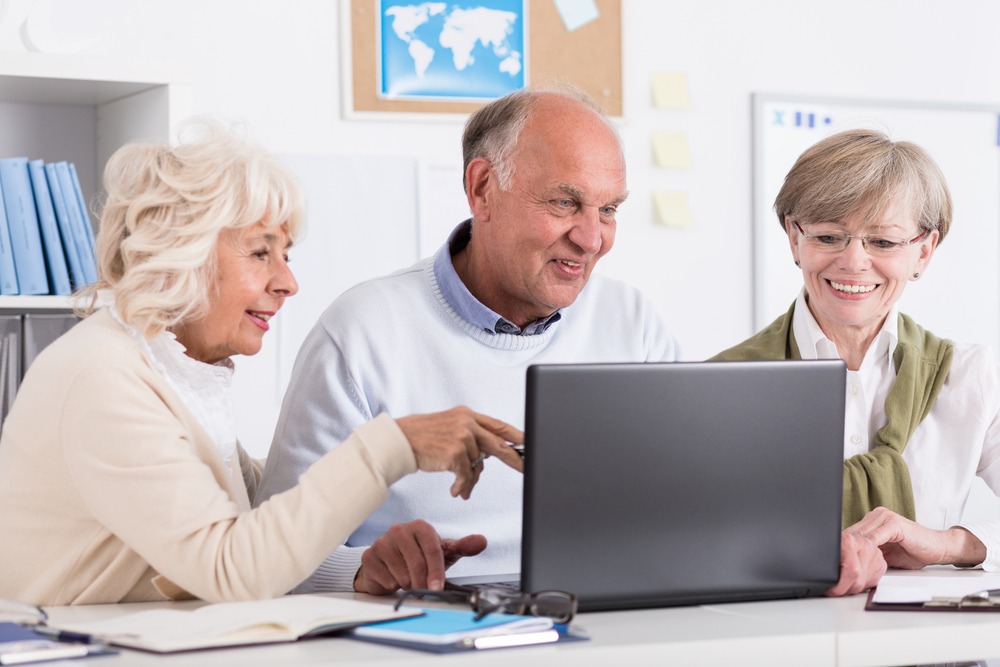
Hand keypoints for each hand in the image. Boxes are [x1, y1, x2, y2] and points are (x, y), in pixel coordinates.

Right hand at [353, 519, 487, 594]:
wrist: (388, 566)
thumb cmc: (419, 558)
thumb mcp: (443, 553)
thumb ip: (463, 547)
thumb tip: (482, 541)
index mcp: (420, 527)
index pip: (433, 550)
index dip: (437, 572)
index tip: (438, 588)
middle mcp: (400, 530)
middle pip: (417, 564)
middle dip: (422, 582)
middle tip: (423, 590)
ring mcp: (382, 541)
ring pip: (402, 574)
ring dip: (407, 584)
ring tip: (407, 579)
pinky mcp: (369, 556)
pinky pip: (386, 579)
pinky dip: (392, 585)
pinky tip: (392, 578)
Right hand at [396, 406, 524, 498]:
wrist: (400, 441)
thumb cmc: (423, 437)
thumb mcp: (449, 427)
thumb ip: (470, 437)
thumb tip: (486, 458)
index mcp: (467, 415)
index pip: (498, 425)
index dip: (516, 436)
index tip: (530, 444)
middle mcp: (467, 423)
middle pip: (498, 444)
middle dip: (514, 459)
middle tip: (525, 468)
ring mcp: (462, 437)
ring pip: (478, 466)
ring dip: (470, 480)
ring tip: (462, 487)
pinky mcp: (454, 453)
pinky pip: (467, 475)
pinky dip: (462, 486)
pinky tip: (456, 491)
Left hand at [826, 531, 885, 595]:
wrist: (862, 528)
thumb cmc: (836, 541)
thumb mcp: (828, 547)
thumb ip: (829, 560)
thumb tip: (820, 577)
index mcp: (850, 540)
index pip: (851, 571)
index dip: (839, 586)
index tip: (831, 590)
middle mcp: (866, 546)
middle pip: (857, 581)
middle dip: (844, 589)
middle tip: (833, 588)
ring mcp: (876, 555)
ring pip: (863, 583)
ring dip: (851, 586)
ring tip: (841, 579)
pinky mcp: (881, 563)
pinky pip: (869, 581)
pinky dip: (859, 582)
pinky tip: (851, 576)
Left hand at [846, 507, 985, 568]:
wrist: (938, 548)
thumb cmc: (914, 552)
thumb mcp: (886, 555)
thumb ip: (869, 554)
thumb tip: (850, 563)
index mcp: (873, 520)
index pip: (851, 534)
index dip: (842, 548)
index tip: (837, 562)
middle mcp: (877, 515)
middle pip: (853, 533)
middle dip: (845, 550)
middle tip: (839, 565)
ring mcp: (885, 517)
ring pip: (861, 535)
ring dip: (854, 551)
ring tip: (848, 565)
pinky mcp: (894, 523)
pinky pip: (875, 537)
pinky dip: (867, 548)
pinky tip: (862, 558)